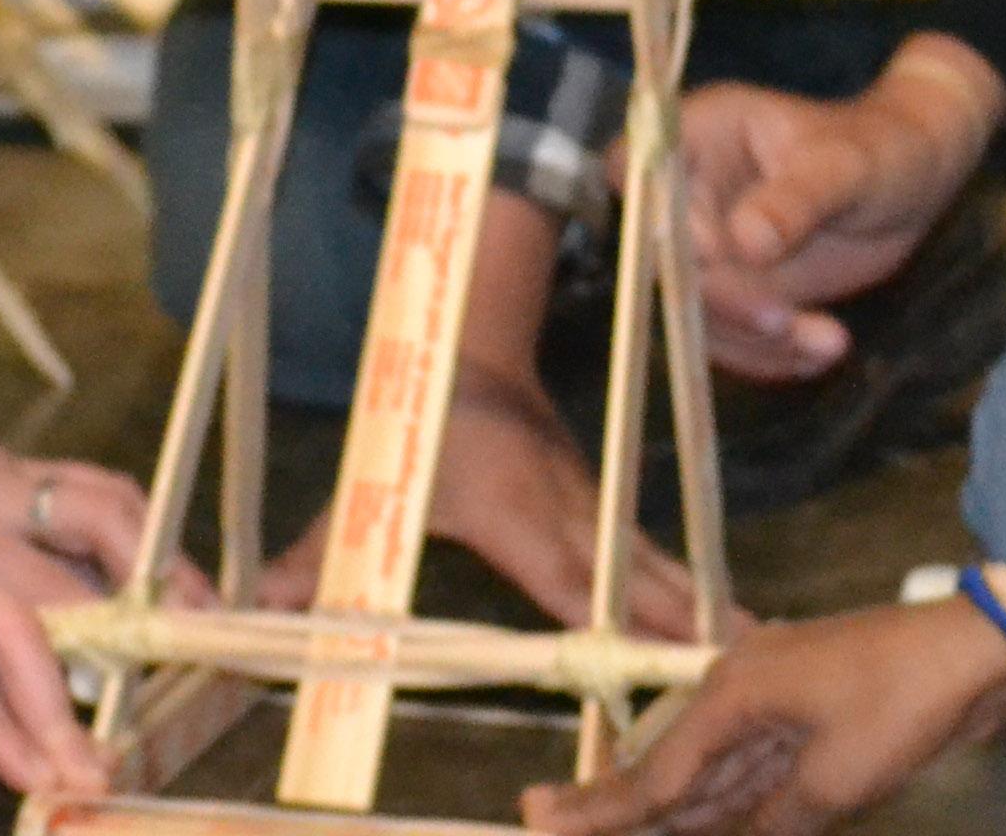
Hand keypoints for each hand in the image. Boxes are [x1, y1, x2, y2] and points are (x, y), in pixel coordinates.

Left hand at [263, 190, 718, 635]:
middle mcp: (564, 513)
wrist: (472, 344)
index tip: (653, 653)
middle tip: (739, 661)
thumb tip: (253, 606)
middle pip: (634, 578)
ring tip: (752, 644)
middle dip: (685, 621)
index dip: (612, 620)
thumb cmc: (423, 420)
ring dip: (699, 604)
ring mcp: (591, 505)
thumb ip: (316, 552)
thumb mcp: (372, 484)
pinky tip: (721, 620)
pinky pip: (649, 554)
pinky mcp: (601, 504)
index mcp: (514, 514)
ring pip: (654, 563)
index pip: (568, 579)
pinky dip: (686, 586)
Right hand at [521, 599, 1005, 834]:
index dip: (603, 811)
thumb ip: (777, 819)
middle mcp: (742, 691)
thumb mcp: (836, 777)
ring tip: (600, 825)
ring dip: (664, 807)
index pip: (657, 773)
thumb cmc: (902, 703)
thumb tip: (747, 834)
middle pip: (668, 766)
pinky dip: (721, 798)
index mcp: (736, 693)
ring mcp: (777, 701)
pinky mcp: (810, 717)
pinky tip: (691, 818)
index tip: (540, 820)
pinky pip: (749, 766)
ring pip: (706, 770)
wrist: (977, 651)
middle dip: (613, 803)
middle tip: (542, 818)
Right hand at [678, 38, 1001, 380]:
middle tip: (782, 321)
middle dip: (719, 298)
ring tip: (828, 343)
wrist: (914, 180)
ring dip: (755, 341)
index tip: (714, 253)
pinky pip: (733, 336)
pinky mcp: (737, 289)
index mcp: (702, 133)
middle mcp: (693, 190)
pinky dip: (775, 356)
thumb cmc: (882, 149)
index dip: (655, 218)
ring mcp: (712, 245)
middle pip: (662, 256)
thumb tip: (744, 243)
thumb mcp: (847, 168)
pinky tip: (824, 351)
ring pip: (697, 310)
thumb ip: (795, 200)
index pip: (634, 169)